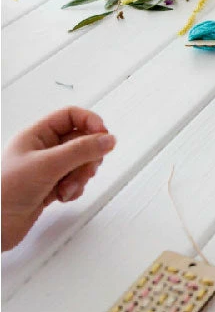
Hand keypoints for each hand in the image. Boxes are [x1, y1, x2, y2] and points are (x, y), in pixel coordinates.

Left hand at [1, 107, 115, 250]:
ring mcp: (47, 170)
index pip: (71, 116)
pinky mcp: (50, 188)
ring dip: (80, 177)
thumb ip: (81, 150)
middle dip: (88, 157)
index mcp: (36, 135)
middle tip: (86, 168)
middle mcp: (42, 150)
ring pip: (80, 164)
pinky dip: (74, 189)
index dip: (90, 122)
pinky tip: (62, 195)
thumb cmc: (3, 192)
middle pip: (81, 141)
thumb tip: (107, 140)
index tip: (103, 137)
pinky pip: (75, 182)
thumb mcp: (48, 165)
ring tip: (67, 186)